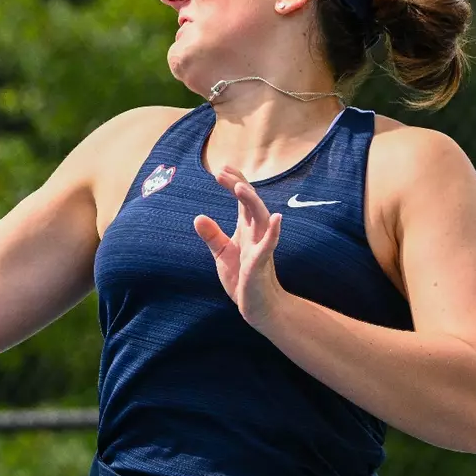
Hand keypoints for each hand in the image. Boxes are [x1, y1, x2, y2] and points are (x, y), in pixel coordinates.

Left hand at [193, 165, 284, 325]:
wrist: (257, 306)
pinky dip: (273, 231)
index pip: (242, 201)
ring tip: (240, 187)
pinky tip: (276, 218)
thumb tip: (198, 217)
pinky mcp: (260, 264)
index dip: (234, 183)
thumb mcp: (222, 254)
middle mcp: (256, 234)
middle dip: (238, 186)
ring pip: (260, 218)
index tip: (221, 168)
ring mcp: (260, 247)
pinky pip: (269, 245)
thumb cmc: (242, 279)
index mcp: (247, 229)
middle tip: (221, 172)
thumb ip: (212, 235)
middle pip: (250, 203)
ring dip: (251, 202)